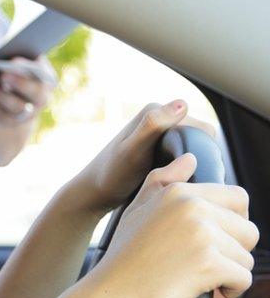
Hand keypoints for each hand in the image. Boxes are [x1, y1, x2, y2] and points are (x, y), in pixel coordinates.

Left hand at [0, 56, 53, 126]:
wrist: (10, 93)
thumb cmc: (14, 70)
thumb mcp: (17, 63)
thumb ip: (18, 61)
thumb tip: (9, 60)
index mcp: (47, 78)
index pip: (45, 73)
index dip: (31, 67)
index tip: (15, 60)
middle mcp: (43, 98)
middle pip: (36, 93)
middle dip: (20, 83)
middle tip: (4, 75)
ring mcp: (29, 113)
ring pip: (18, 107)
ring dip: (1, 95)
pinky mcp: (13, 121)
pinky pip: (4, 117)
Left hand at [71, 100, 217, 213]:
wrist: (94, 193)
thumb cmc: (111, 174)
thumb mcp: (133, 151)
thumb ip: (153, 126)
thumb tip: (182, 104)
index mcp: (156, 110)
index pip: (203, 130)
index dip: (203, 153)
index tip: (185, 172)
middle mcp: (159, 118)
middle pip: (201, 142)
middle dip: (198, 162)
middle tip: (178, 181)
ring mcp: (160, 134)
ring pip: (195, 152)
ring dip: (192, 167)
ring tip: (175, 183)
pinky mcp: (159, 149)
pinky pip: (185, 160)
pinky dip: (184, 171)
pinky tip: (172, 184)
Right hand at [81, 153, 258, 297]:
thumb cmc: (121, 260)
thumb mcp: (136, 212)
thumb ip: (161, 182)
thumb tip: (189, 159)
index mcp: (178, 192)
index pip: (238, 198)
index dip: (230, 226)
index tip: (206, 243)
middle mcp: (192, 207)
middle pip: (248, 230)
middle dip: (231, 252)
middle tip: (199, 265)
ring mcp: (202, 234)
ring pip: (246, 257)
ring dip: (227, 275)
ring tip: (194, 280)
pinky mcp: (209, 264)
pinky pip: (243, 279)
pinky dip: (228, 293)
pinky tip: (200, 294)